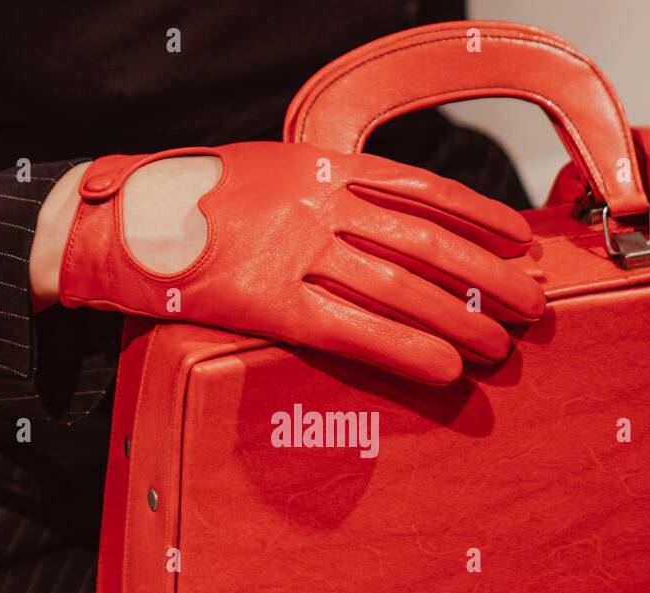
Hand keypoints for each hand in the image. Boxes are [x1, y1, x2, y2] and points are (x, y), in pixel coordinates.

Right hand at [52, 142, 546, 383]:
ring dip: (460, 319)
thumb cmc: (193, 200)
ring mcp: (295, 252)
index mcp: (322, 167)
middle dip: (487, 276)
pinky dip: (405, 350)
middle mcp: (320, 204)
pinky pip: (352, 331)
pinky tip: (445, 368)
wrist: (119, 222)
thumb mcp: (267, 171)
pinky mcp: (269, 302)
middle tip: (530, 305)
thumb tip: (377, 215)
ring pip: (400, 289)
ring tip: (501, 346)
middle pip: (426, 244)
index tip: (519, 242)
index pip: (422, 190)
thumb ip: (325, 188)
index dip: (479, 218)